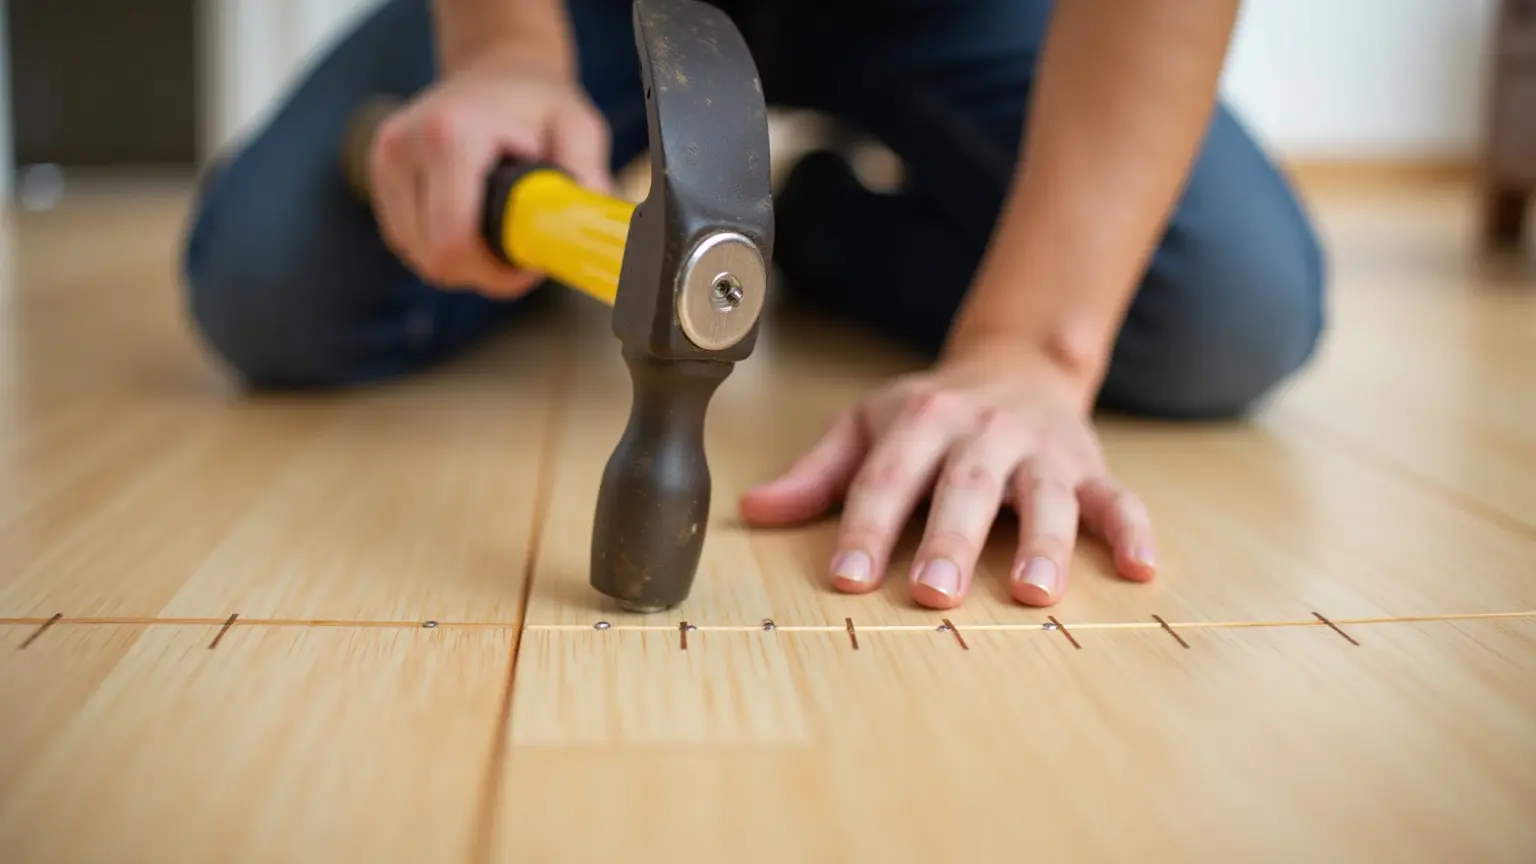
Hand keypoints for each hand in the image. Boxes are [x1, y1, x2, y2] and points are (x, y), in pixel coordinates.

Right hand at [368, 46, 610, 296]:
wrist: (496, 69)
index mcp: (450, 135)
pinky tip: (472, 223)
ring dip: (462, 262)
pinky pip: (408, 242)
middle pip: (435, 260)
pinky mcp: (378, 177)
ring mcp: (384, 163)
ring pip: (419, 257)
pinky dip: (441, 246)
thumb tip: (591, 229)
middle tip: (520, 252)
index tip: (529, 262)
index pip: (453, 243)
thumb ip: (586, 178)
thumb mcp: (578, 130)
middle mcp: (404, 147)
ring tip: (498, 229)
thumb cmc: (539, 103)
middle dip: (483, 271)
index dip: (496, 273)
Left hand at [739, 348, 1156, 608]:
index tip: (847, 579)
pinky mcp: (1089, 467)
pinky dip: (1133, 529)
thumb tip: (754, 510)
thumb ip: (817, 474)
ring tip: (1034, 592)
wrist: (1016, 364)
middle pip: (965, 488)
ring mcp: (1041, 449)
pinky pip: (1118, 497)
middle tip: (933, 594)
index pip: (886, 478)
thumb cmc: (930, 414)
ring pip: (1045, 495)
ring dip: (1043, 542)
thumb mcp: (867, 427)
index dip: (865, 529)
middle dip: (949, 540)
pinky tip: (1141, 568)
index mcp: (922, 419)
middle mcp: (984, 431)